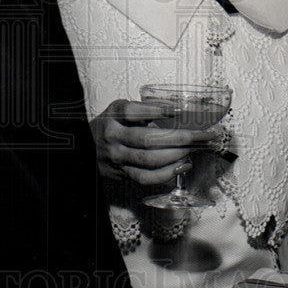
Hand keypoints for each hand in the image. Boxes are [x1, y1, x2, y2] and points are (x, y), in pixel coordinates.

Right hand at [90, 99, 217, 186]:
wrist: (86, 149)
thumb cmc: (109, 126)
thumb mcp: (119, 110)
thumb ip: (142, 109)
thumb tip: (177, 109)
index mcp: (114, 116)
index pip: (133, 112)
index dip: (156, 111)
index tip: (177, 110)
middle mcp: (114, 137)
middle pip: (148, 139)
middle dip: (180, 138)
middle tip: (202, 135)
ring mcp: (117, 158)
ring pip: (150, 160)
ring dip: (177, 155)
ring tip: (195, 148)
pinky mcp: (122, 174)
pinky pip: (147, 178)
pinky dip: (167, 173)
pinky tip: (183, 165)